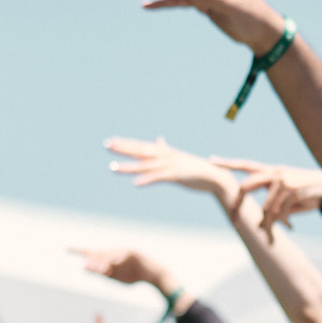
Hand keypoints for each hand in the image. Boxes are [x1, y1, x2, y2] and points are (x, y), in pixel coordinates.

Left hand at [73, 247, 175, 294]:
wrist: (153, 276)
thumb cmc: (133, 276)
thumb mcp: (114, 277)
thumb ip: (101, 272)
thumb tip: (86, 268)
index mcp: (107, 258)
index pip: (92, 253)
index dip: (79, 250)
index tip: (67, 248)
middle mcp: (114, 252)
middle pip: (100, 254)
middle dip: (94, 261)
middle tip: (88, 267)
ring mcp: (124, 251)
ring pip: (111, 254)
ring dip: (104, 261)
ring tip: (98, 268)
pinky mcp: (134, 252)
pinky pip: (125, 254)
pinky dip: (119, 257)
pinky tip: (114, 261)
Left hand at [107, 136, 240, 207]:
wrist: (215, 177)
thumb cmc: (196, 169)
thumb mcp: (178, 157)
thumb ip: (166, 149)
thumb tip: (158, 139)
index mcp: (165, 152)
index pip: (141, 146)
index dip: (125, 144)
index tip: (110, 142)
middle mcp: (166, 156)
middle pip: (140, 151)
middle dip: (123, 148)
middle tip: (106, 145)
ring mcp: (171, 165)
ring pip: (145, 165)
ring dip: (128, 167)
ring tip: (112, 168)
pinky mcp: (177, 175)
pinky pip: (159, 178)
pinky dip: (147, 180)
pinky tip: (135, 184)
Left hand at [210, 158, 321, 237]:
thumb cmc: (307, 194)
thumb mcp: (287, 198)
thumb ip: (272, 206)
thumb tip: (259, 223)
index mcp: (271, 171)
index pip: (246, 165)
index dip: (229, 163)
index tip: (211, 160)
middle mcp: (274, 172)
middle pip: (245, 188)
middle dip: (236, 206)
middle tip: (233, 223)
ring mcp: (281, 180)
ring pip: (264, 208)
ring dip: (266, 226)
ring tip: (269, 238)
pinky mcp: (290, 189)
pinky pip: (278, 213)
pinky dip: (281, 223)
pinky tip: (289, 226)